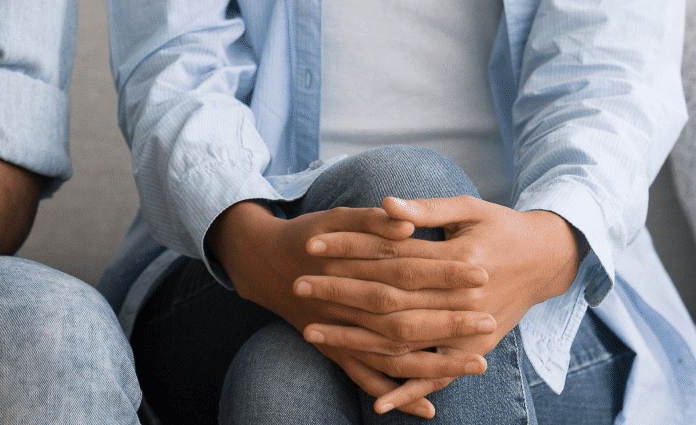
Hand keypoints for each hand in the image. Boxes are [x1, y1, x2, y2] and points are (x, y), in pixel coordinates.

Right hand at [209, 201, 495, 415]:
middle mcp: (345, 306)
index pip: (406, 273)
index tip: (481, 274)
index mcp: (349, 268)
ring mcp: (339, 333)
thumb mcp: (336, 217)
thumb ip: (372, 222)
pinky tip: (428, 408)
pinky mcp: (334, 351)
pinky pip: (365, 379)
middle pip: (403, 319)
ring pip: (390, 356)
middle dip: (448, 322)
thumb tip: (406, 223)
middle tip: (489, 321)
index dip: (443, 275)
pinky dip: (395, 396)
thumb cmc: (308, 235)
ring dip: (435, 364)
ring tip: (478, 363)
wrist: (261, 263)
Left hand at [301, 196, 580, 412]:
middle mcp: (462, 299)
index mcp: (460, 260)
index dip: (350, 250)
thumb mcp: (469, 209)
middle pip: (389, 300)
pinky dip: (409, 391)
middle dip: (340, 294)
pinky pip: (438, 376)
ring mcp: (469, 330)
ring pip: (403, 341)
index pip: (391, 255)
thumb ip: (427, 210)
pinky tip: (378, 404)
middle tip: (298, 286)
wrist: (547, 260)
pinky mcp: (474, 350)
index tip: (312, 246)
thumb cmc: (501, 228)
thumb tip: (385, 205)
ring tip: (309, 333)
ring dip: (355, 340)